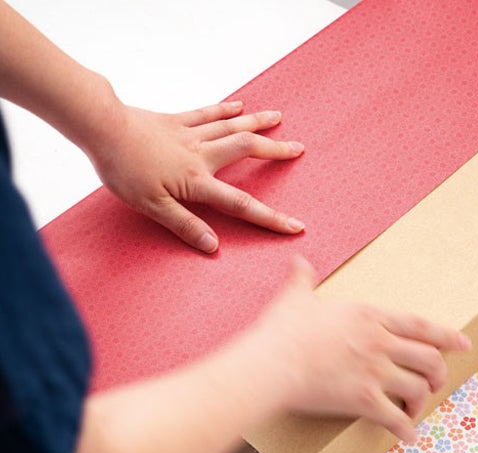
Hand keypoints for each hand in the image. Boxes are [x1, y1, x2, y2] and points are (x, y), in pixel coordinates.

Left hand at [88, 101, 305, 252]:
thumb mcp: (151, 208)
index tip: (295, 226)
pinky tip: (239, 104)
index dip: (271, 218)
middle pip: (246, 150)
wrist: (101, 128)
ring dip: (258, 122)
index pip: (241, 204)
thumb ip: (185, 225)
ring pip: (232, 126)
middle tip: (299, 149)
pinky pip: (207, 113)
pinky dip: (225, 109)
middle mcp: (201, 155)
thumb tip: (213, 246)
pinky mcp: (176, 120)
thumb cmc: (123, 169)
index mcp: (197, 181)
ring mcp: (190, 134)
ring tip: (279, 119)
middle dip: (275, 151)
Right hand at [251, 257, 471, 443]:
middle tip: (435, 382)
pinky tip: (408, 437)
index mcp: (370, 316)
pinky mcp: (364, 400)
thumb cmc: (284, 329)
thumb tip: (298, 261)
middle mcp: (381, 342)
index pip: (420, 326)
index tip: (463, 343)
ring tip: (416, 410)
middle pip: (429, 359)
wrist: (272, 361)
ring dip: (421, 402)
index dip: (446, 336)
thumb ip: (303, 278)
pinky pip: (396, 419)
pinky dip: (406, 430)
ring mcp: (375, 372)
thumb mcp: (296, 296)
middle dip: (438, 374)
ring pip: (418, 389)